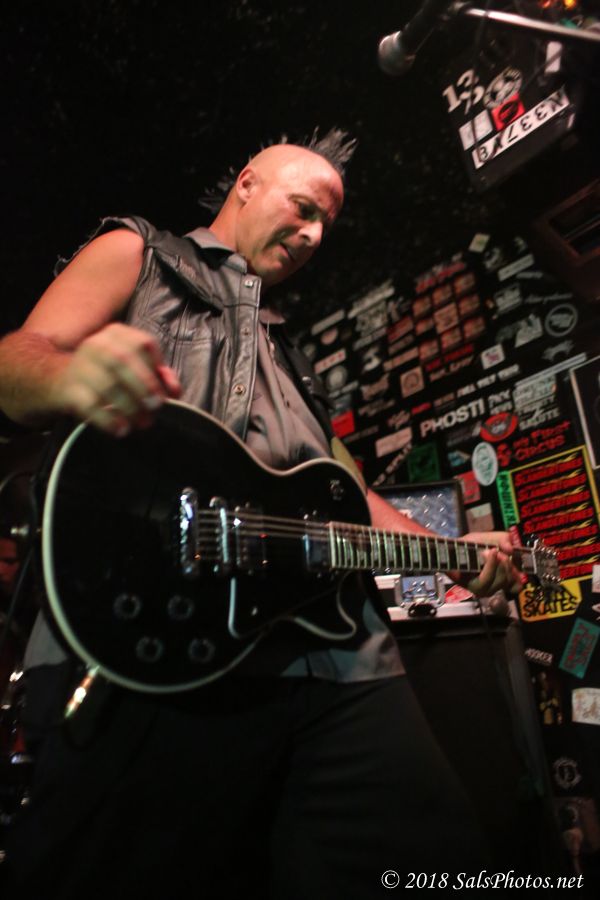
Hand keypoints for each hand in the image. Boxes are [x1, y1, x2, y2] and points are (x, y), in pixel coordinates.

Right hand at [50, 323, 181, 434]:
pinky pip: (90, 404)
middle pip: (124, 361)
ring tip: (142, 423)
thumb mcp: (131, 367)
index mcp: (116, 334)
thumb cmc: (105, 374)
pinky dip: (108, 419)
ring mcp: (79, 365)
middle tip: (155, 407)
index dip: (157, 367)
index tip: (165, 391)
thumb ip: (157, 374)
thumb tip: (174, 390)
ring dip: (129, 407)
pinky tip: (121, 429)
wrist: (55, 379)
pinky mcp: (68, 389)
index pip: (143, 343)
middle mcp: (96, 344)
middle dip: (144, 386)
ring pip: (108, 385)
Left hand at [451, 530, 523, 597]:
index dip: (518, 575)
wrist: (453, 548)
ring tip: (486, 552)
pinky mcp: (476, 588)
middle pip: (511, 578)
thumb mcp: (493, 538)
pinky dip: (489, 565)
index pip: (517, 585)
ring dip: (496, 562)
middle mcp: (496, 586)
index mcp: (503, 576)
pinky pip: (487, 580)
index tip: (513, 562)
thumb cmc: (473, 545)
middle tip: (495, 551)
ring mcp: (487, 590)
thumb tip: (511, 550)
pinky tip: (486, 554)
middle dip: (505, 562)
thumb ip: (505, 539)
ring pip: (501, 579)